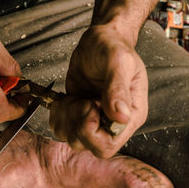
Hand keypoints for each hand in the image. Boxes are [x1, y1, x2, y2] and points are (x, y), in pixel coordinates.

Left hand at [50, 23, 147, 157]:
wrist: (100, 40)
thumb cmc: (112, 47)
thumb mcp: (118, 61)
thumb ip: (118, 88)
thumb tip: (122, 117)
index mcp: (131, 115)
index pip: (108, 145)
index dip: (91, 131)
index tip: (89, 104)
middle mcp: (113, 123)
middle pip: (89, 147)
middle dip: (76, 125)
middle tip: (79, 101)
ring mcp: (94, 120)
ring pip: (73, 140)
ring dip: (65, 119)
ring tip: (72, 98)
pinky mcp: (78, 115)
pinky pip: (61, 129)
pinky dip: (57, 116)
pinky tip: (65, 99)